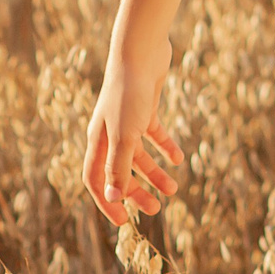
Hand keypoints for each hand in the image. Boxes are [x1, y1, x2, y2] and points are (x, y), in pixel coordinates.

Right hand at [82, 35, 185, 224]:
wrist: (141, 52)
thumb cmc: (129, 93)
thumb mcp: (125, 135)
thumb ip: (119, 167)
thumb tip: (113, 198)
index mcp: (97, 140)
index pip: (95, 179)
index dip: (107, 201)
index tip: (124, 222)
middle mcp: (109, 133)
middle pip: (119, 171)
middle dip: (136, 192)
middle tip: (156, 210)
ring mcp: (128, 120)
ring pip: (139, 155)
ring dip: (155, 174)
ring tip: (174, 189)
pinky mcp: (146, 108)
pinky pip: (155, 135)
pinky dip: (165, 147)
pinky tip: (179, 159)